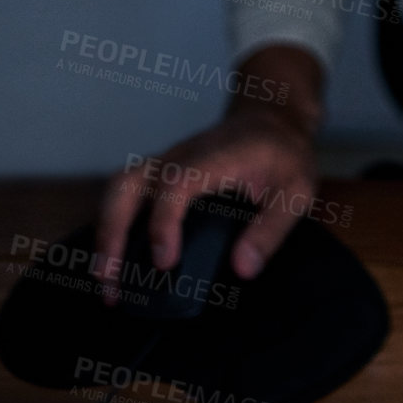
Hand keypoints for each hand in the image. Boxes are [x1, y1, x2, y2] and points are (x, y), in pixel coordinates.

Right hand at [92, 102, 317, 303]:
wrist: (272, 119)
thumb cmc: (284, 156)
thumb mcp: (297, 191)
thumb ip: (271, 228)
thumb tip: (242, 268)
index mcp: (217, 156)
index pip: (176, 183)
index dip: (163, 223)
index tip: (165, 263)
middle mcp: (182, 153)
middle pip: (128, 182)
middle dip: (112, 233)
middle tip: (112, 283)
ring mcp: (166, 159)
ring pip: (118, 187)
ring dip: (105, 231)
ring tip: (106, 282)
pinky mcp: (159, 170)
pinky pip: (124, 192)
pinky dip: (112, 225)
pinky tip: (115, 263)